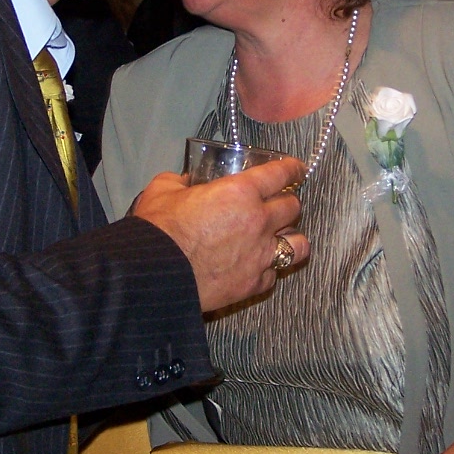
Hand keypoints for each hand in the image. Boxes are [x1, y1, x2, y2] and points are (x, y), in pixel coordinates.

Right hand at [132, 158, 307, 312]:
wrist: (154, 274)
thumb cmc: (158, 229)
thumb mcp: (163, 190)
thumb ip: (180, 181)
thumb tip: (184, 181)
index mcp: (240, 192)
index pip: (280, 174)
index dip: (292, 169)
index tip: (295, 169)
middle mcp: (258, 221)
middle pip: (293, 207)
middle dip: (288, 202)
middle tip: (278, 203)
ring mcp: (260, 255)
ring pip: (299, 244)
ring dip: (291, 237)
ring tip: (280, 237)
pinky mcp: (254, 283)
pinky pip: (274, 274)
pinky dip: (268, 269)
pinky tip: (256, 266)